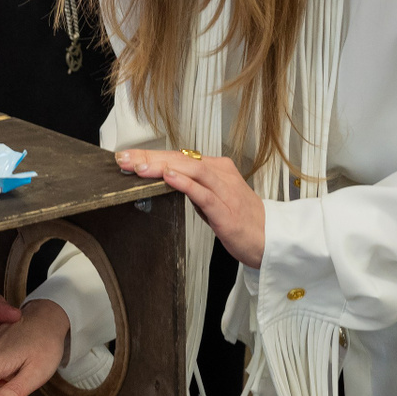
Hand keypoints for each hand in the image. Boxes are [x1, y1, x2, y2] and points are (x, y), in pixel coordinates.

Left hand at [115, 149, 266, 266]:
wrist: (272, 240)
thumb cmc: (242, 221)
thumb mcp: (212, 199)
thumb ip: (192, 189)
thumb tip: (164, 181)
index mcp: (217, 169)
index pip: (179, 156)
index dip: (152, 155)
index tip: (128, 156)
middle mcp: (221, 175)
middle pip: (182, 158)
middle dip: (150, 157)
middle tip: (124, 158)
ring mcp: (225, 191)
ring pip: (192, 170)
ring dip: (162, 166)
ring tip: (139, 166)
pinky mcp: (226, 211)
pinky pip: (204, 193)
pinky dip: (185, 183)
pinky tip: (168, 177)